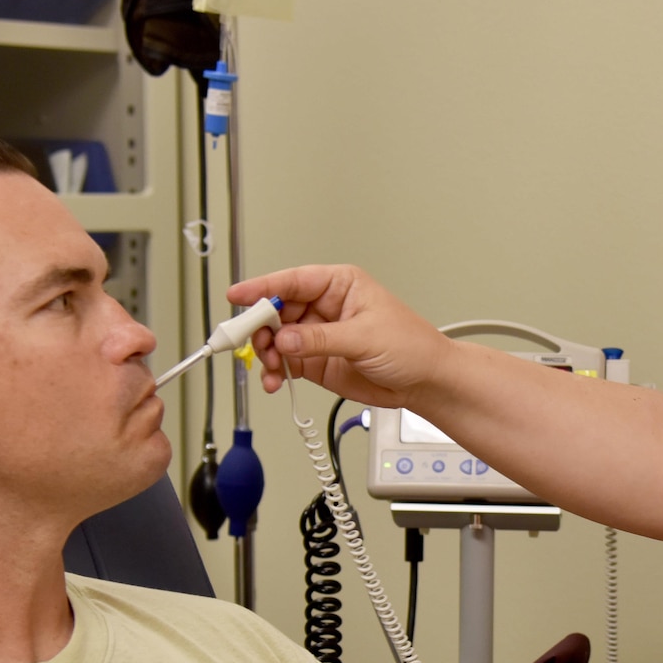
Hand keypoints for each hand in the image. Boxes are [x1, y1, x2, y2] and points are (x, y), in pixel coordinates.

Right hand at [225, 265, 457, 406]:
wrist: (425, 382)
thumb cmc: (411, 346)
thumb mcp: (365, 338)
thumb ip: (320, 339)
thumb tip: (284, 338)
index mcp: (339, 285)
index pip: (292, 281)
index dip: (262, 287)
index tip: (237, 296)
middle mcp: (324, 307)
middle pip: (277, 310)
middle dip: (261, 326)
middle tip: (251, 343)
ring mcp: (318, 336)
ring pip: (277, 339)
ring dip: (267, 353)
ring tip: (271, 367)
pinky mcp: (316, 362)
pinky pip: (285, 363)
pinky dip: (274, 372)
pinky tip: (274, 380)